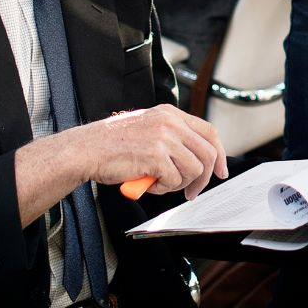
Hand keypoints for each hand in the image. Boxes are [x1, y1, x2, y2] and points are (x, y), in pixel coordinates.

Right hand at [77, 104, 226, 200]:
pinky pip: (174, 180)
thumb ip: (171, 137)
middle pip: (207, 154)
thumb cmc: (112, 144)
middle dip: (203, 178)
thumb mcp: (148, 128)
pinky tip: (148, 183)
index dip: (219, 154)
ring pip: (193, 170)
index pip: (209, 132)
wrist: (86, 150)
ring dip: (178, 184)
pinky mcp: (156, 156)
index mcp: (170, 114)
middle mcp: (170, 123)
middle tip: (191, 192)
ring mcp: (164, 138)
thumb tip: (194, 159)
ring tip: (158, 182)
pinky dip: (162, 188)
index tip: (220, 171)